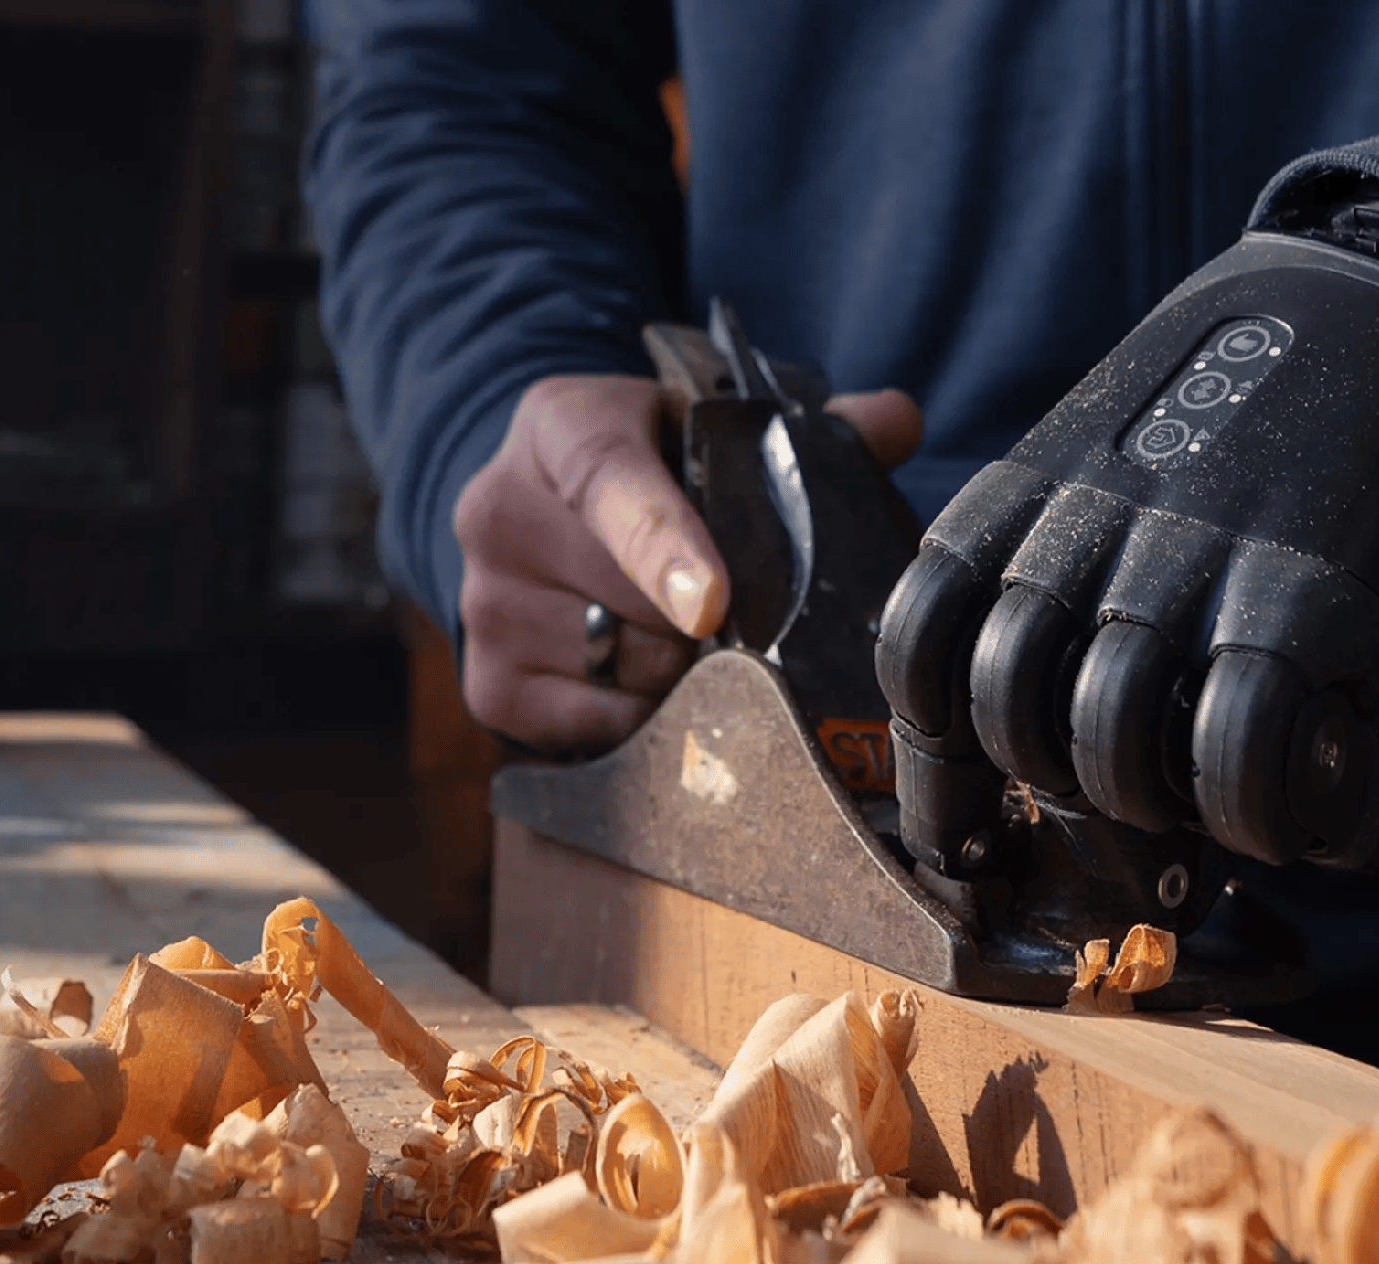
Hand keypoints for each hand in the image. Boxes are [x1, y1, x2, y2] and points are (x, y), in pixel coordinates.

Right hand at [455, 372, 920, 751]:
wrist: (541, 507)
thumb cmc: (649, 466)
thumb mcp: (707, 424)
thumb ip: (803, 427)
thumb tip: (894, 421)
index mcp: (560, 427)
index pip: (612, 486)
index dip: (666, 548)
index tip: (712, 603)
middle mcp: (499, 510)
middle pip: (633, 602)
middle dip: (708, 617)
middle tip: (733, 598)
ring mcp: (485, 602)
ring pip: (625, 669)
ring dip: (681, 667)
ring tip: (683, 630)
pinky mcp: (487, 682)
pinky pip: (597, 727)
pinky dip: (643, 714)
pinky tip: (647, 671)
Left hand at [878, 226, 1378, 874]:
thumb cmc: (1231, 422)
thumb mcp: (1105, 477)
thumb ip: (1062, 592)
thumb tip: (1059, 746)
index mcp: (1017, 500)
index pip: (920, 644)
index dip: (936, 767)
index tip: (968, 842)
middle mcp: (1089, 525)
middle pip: (1012, 708)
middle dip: (1060, 794)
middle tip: (1129, 818)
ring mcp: (1196, 554)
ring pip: (1111, 735)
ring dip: (1156, 809)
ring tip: (1212, 809)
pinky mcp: (1311, 587)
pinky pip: (1240, 739)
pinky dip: (1257, 806)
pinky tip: (1302, 812)